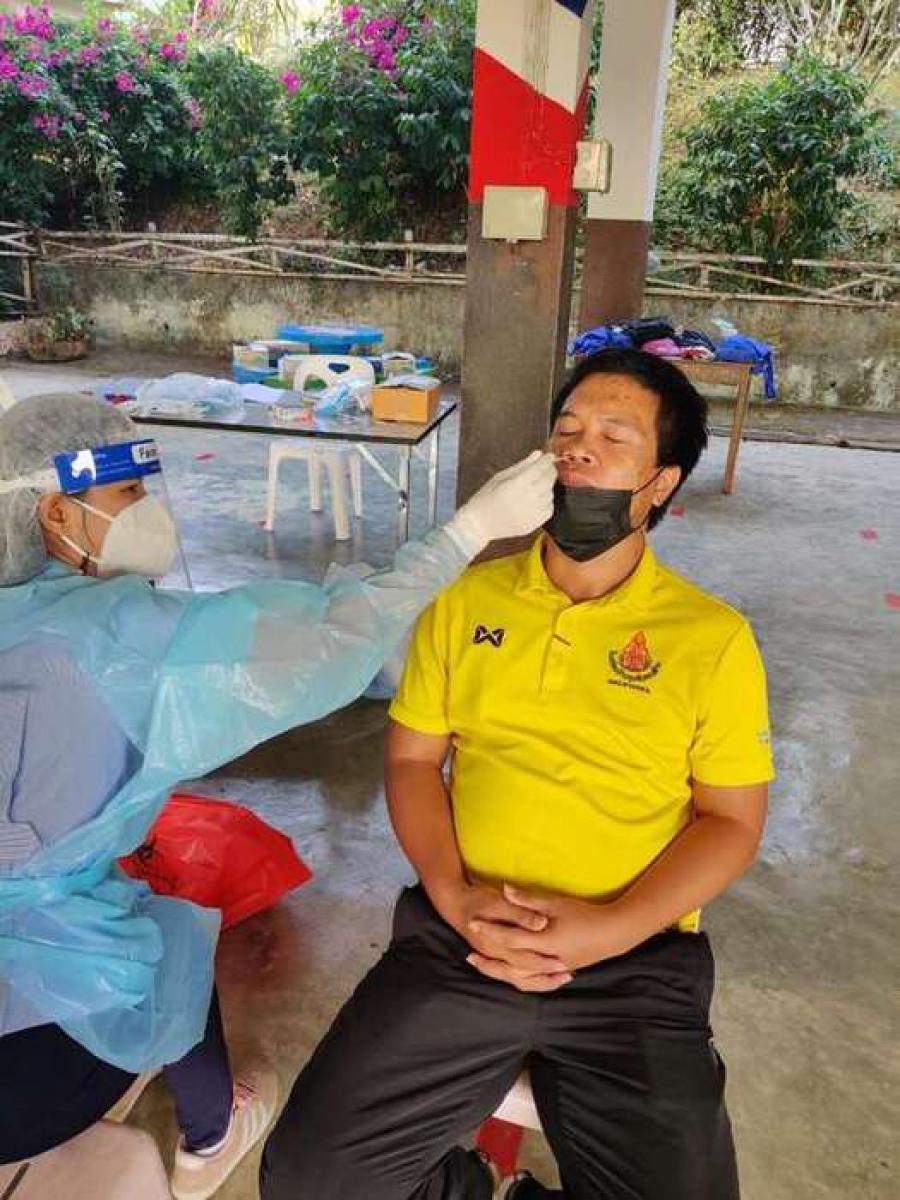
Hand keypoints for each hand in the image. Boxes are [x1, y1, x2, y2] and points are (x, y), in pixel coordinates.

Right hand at [431, 880, 573, 992]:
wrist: (453, 902)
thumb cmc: (477, 900)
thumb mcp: (498, 903)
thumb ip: (520, 914)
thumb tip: (541, 923)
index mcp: (495, 945)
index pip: (524, 960)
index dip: (544, 963)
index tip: (565, 963)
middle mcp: (494, 956)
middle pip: (524, 974)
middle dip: (547, 976)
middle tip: (570, 974)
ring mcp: (494, 957)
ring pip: (519, 979)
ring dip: (541, 980)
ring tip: (563, 978)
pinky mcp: (496, 955)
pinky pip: (515, 974)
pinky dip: (531, 976)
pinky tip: (546, 973)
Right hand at [444, 450, 556, 556]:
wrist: (480, 525)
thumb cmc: (485, 499)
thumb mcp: (500, 477)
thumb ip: (522, 465)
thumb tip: (538, 454)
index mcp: (516, 485)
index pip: (540, 467)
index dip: (547, 460)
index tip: (547, 456)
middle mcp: (527, 499)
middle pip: (549, 479)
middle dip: (549, 471)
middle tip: (543, 468)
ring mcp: (532, 513)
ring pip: (550, 493)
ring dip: (547, 486)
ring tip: (534, 486)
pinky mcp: (535, 524)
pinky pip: (549, 508)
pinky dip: (546, 501)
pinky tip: (535, 499)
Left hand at [466, 885, 639, 984]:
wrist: (614, 933)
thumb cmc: (585, 915)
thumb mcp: (556, 903)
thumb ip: (528, 899)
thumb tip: (505, 888)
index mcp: (544, 941)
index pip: (509, 938)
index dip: (489, 931)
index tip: (472, 924)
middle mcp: (545, 960)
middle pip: (510, 965)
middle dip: (488, 961)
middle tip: (469, 955)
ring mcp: (553, 969)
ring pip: (520, 977)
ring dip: (500, 972)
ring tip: (484, 965)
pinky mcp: (559, 971)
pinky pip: (533, 979)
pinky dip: (518, 977)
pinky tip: (509, 972)